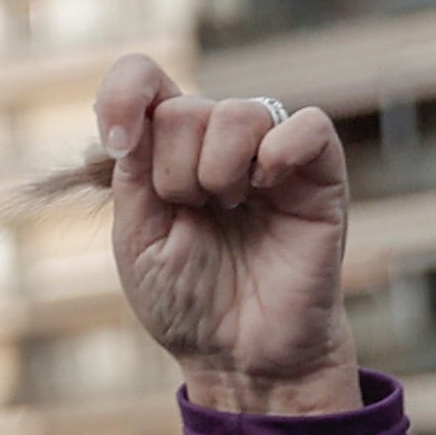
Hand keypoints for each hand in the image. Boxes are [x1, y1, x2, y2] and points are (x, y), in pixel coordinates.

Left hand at [93, 56, 358, 417]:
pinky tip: (265, 188)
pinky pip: (305, 125)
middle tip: (194, 214)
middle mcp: (217, 143)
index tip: (117, 144)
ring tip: (229, 212)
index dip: (123, 94)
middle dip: (172, 172)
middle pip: (184, 108)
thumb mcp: (138, 239)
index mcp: (165, 152)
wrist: (239, 354)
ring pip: (237, 113)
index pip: (143, 80)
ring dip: (217, 171)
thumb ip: (133, 176)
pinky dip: (281, 150)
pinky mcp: (318, 173)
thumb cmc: (186, 302)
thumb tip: (137, 120)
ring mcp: (269, 154)